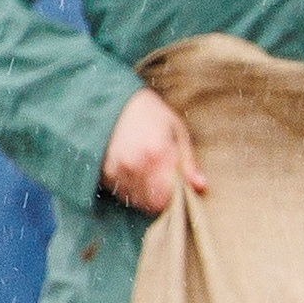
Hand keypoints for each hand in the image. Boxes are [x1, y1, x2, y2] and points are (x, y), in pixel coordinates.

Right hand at [99, 87, 202, 218]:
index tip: (177, 190)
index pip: (167, 197)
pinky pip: (119, 191)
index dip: (174, 198)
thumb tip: (201, 186)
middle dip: (159, 198)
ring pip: (133, 199)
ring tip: (146, 174)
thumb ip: (188, 161)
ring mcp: (116, 168)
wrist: (114, 99)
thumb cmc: (151, 113)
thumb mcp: (176, 130)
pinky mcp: (102, 170)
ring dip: (142, 194)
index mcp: (157, 154)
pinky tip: (132, 171)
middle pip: (149, 203)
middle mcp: (134, 165)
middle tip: (162, 183)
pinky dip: (127, 188)